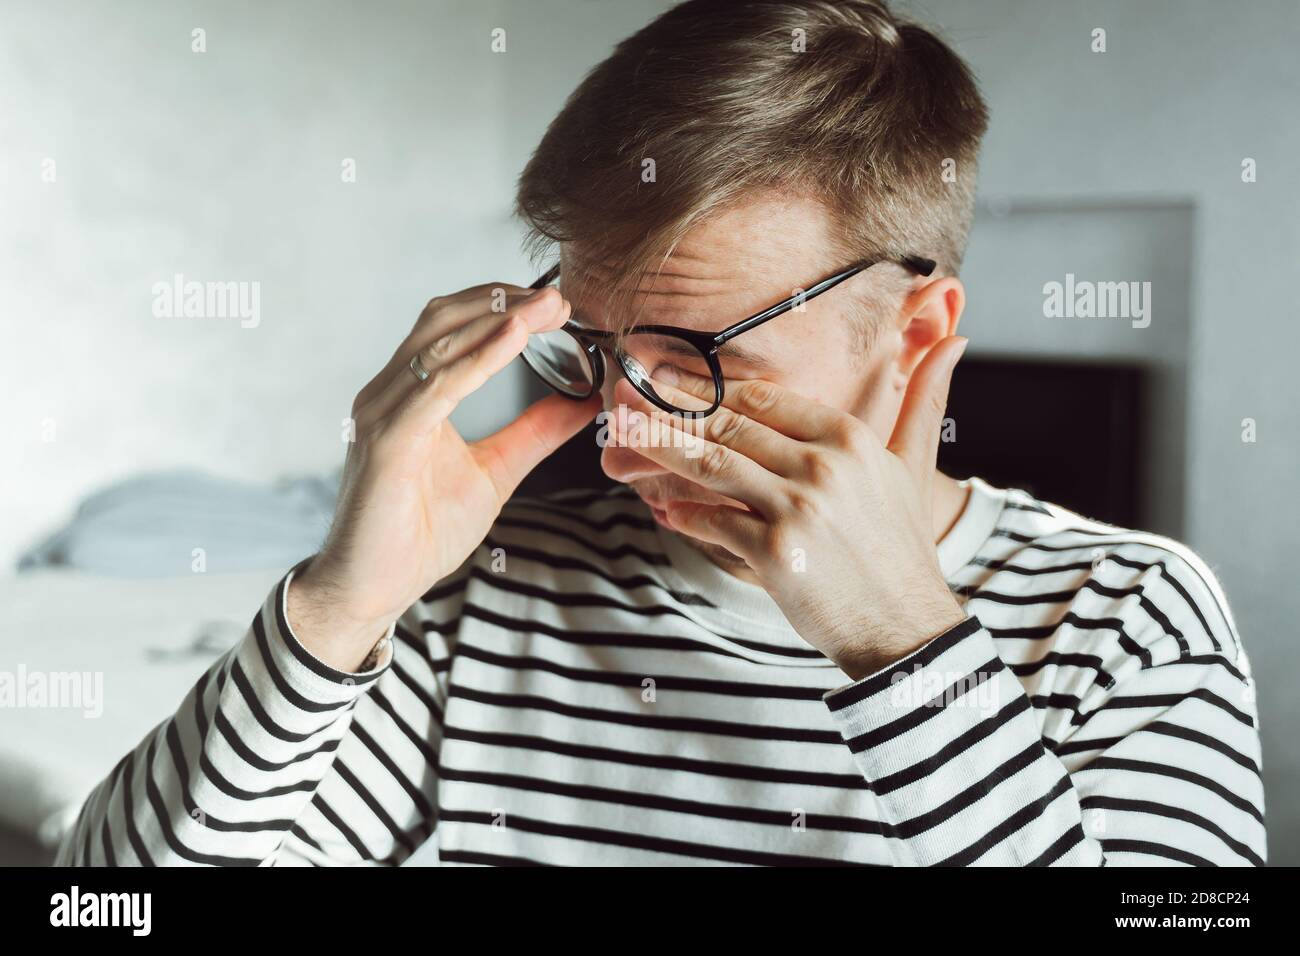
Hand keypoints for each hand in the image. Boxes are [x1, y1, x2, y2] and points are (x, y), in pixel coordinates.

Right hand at [290, 283, 600, 669]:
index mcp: (411, 394)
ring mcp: (383, 412)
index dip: (502, 307)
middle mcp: (390, 392)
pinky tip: (515, 341)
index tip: (555, 303)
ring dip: (498, 320)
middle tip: (559, 297)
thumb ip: (534, 433)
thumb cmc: (420, 532)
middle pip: (446, 319)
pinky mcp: (387, 440)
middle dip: (504, 301)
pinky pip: (436, 387)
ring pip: (441, 343)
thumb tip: (584, 401)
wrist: (374, 587)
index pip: (454, 326)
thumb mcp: (496, 470)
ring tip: (547, 308)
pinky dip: (478, 359)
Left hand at [612, 337, 969, 679]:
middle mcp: (824, 465)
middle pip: (728, 427)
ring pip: (711, 465)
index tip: (672, 379)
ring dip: (659, 449)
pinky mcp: (776, 553)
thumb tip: (952, 339)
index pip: (765, 399)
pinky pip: (714, 521)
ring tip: (620, 439)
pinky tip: (664, 508)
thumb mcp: (914, 466)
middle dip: (669, 410)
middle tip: (625, 398)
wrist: (907, 627)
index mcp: (852, 438)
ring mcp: (798, 508)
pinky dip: (684, 513)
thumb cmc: (902, 547)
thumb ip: (922, 399)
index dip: (711, 388)